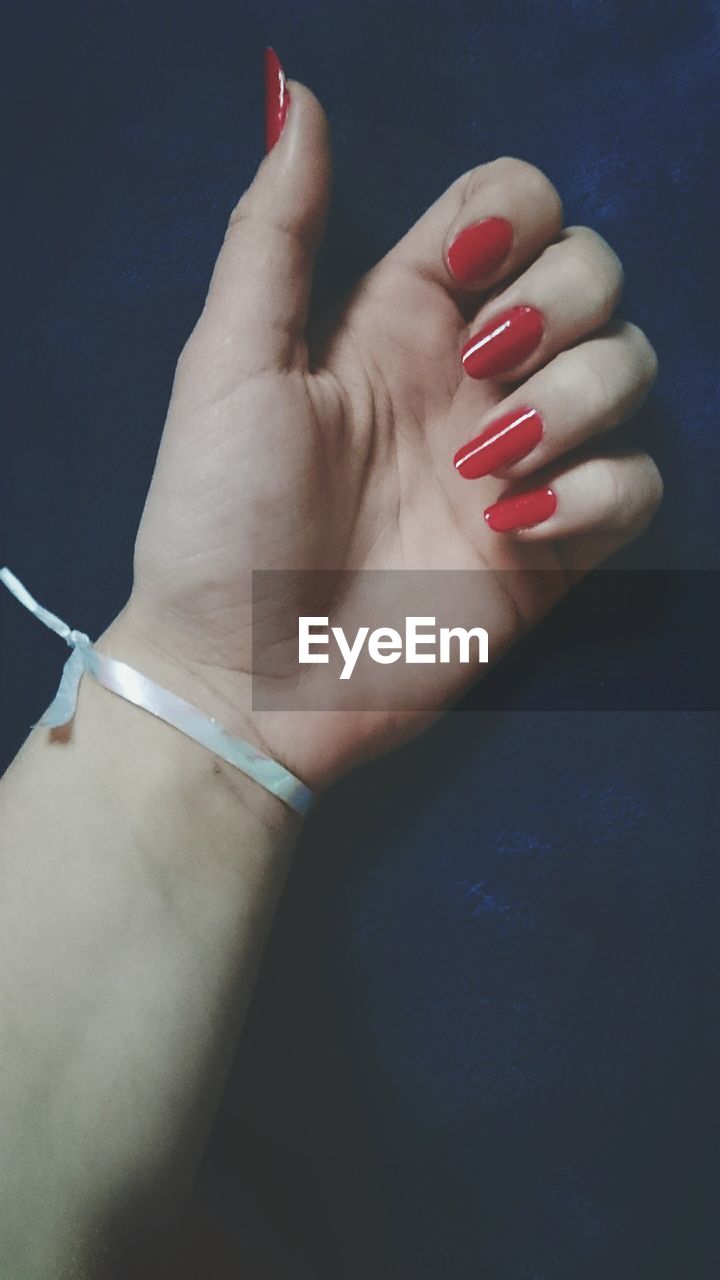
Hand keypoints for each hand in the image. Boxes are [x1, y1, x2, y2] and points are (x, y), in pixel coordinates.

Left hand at [123, 67, 660, 790]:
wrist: (243, 678)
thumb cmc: (217, 523)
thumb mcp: (227, 364)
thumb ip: (270, 232)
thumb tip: (298, 96)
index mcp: (401, 319)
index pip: (510, 207)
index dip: (518, 212)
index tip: (468, 270)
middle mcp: (473, 377)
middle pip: (594, 274)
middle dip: (565, 303)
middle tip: (485, 372)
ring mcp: (517, 461)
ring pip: (628, 370)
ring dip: (577, 401)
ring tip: (486, 468)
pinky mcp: (549, 547)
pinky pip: (638, 485)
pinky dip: (600, 494)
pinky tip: (518, 526)